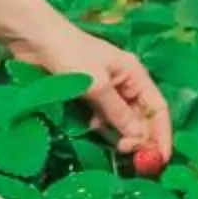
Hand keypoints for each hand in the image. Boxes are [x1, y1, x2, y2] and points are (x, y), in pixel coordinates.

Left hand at [6, 20, 174, 166]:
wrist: (35, 39)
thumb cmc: (70, 55)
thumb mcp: (97, 85)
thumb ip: (118, 113)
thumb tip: (138, 138)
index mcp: (134, 74)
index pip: (158, 108)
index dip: (162, 133)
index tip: (161, 160)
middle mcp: (125, 83)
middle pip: (142, 116)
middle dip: (141, 137)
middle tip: (130, 156)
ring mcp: (106, 90)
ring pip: (122, 119)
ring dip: (121, 134)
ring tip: (115, 148)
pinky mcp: (88, 96)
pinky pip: (103, 117)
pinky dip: (102, 127)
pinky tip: (93, 129)